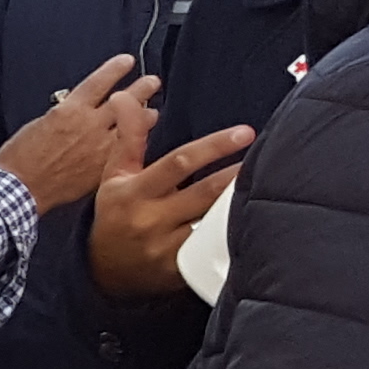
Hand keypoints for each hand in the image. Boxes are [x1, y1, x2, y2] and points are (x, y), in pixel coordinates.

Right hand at [0, 54, 153, 203]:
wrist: (21, 188)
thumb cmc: (19, 157)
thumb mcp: (38, 124)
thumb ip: (63, 115)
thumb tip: (76, 111)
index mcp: (69, 110)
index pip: (99, 82)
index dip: (115, 69)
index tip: (127, 61)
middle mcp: (89, 125)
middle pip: (124, 101)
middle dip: (141, 89)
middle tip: (152, 82)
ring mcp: (99, 147)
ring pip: (132, 127)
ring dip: (146, 117)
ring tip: (153, 112)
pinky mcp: (103, 168)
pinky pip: (127, 151)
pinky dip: (137, 144)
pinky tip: (143, 141)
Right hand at [87, 124, 259, 296]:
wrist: (103, 270)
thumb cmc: (114, 215)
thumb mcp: (115, 175)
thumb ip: (128, 137)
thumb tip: (127, 98)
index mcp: (135, 191)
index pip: (178, 163)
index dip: (214, 147)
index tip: (244, 133)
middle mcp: (151, 218)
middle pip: (203, 192)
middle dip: (237, 175)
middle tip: (265, 159)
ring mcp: (166, 246)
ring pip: (212, 222)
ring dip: (240, 204)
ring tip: (265, 188)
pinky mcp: (179, 270)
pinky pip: (211, 251)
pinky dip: (233, 237)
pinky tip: (252, 225)